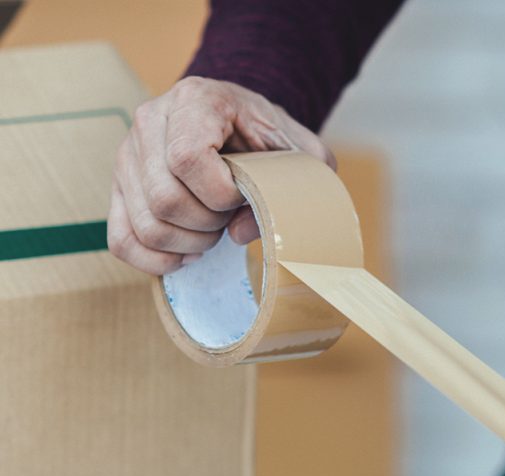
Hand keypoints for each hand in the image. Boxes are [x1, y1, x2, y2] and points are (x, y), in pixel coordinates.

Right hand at [108, 77, 334, 274]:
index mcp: (194, 100)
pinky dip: (156, 260)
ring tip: (213, 230)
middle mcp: (150, 121)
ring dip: (189, 243)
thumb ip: (287, 188)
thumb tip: (238, 233)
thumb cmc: (269, 139)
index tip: (243, 194)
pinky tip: (188, 254)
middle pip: (165, 199)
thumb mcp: (298, 153)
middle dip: (208, 223)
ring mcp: (128, 155)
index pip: (187, 159)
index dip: (221, 193)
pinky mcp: (120, 188)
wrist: (241, 126)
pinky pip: (121, 240)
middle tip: (229, 216)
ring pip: (147, 225)